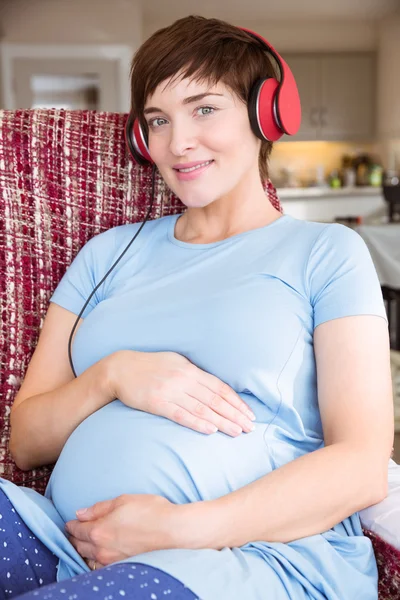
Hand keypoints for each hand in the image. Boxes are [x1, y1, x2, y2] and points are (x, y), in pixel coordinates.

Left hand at [65, 494, 179, 567]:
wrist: (173, 531)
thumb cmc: (150, 511)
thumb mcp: (123, 500)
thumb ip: (99, 508)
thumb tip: (81, 513)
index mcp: (99, 530)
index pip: (76, 529)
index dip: (71, 524)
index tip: (71, 521)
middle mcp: (101, 548)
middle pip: (79, 545)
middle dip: (74, 537)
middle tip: (73, 532)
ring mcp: (111, 560)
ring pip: (88, 558)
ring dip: (83, 550)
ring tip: (83, 543)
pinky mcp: (121, 566)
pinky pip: (100, 566)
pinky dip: (94, 560)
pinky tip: (98, 555)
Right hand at [108, 350, 255, 436]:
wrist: (120, 369)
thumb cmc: (150, 366)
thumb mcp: (175, 361)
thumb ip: (194, 373)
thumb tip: (214, 385)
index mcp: (190, 370)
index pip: (220, 388)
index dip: (236, 401)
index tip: (249, 413)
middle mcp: (184, 380)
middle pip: (215, 399)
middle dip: (235, 414)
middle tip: (251, 427)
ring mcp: (171, 391)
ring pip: (202, 409)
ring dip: (222, 422)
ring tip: (237, 432)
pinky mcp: (158, 403)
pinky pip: (181, 415)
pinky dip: (197, 423)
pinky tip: (211, 430)